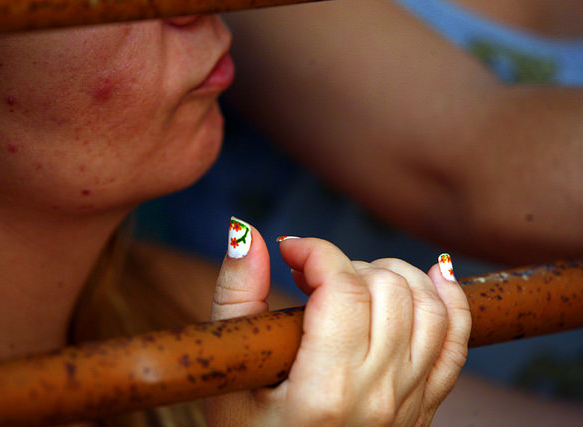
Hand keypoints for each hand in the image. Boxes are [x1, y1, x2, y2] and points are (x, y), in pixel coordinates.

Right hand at [206, 218, 470, 425]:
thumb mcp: (232, 377)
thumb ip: (237, 298)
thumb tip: (246, 235)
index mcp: (326, 390)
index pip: (343, 289)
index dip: (316, 251)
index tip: (289, 250)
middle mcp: (379, 394)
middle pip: (388, 289)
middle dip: (347, 265)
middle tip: (312, 278)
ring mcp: (409, 401)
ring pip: (429, 306)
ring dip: (393, 275)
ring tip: (355, 280)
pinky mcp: (425, 404)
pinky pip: (458, 341)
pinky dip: (451, 300)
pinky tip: (435, 275)